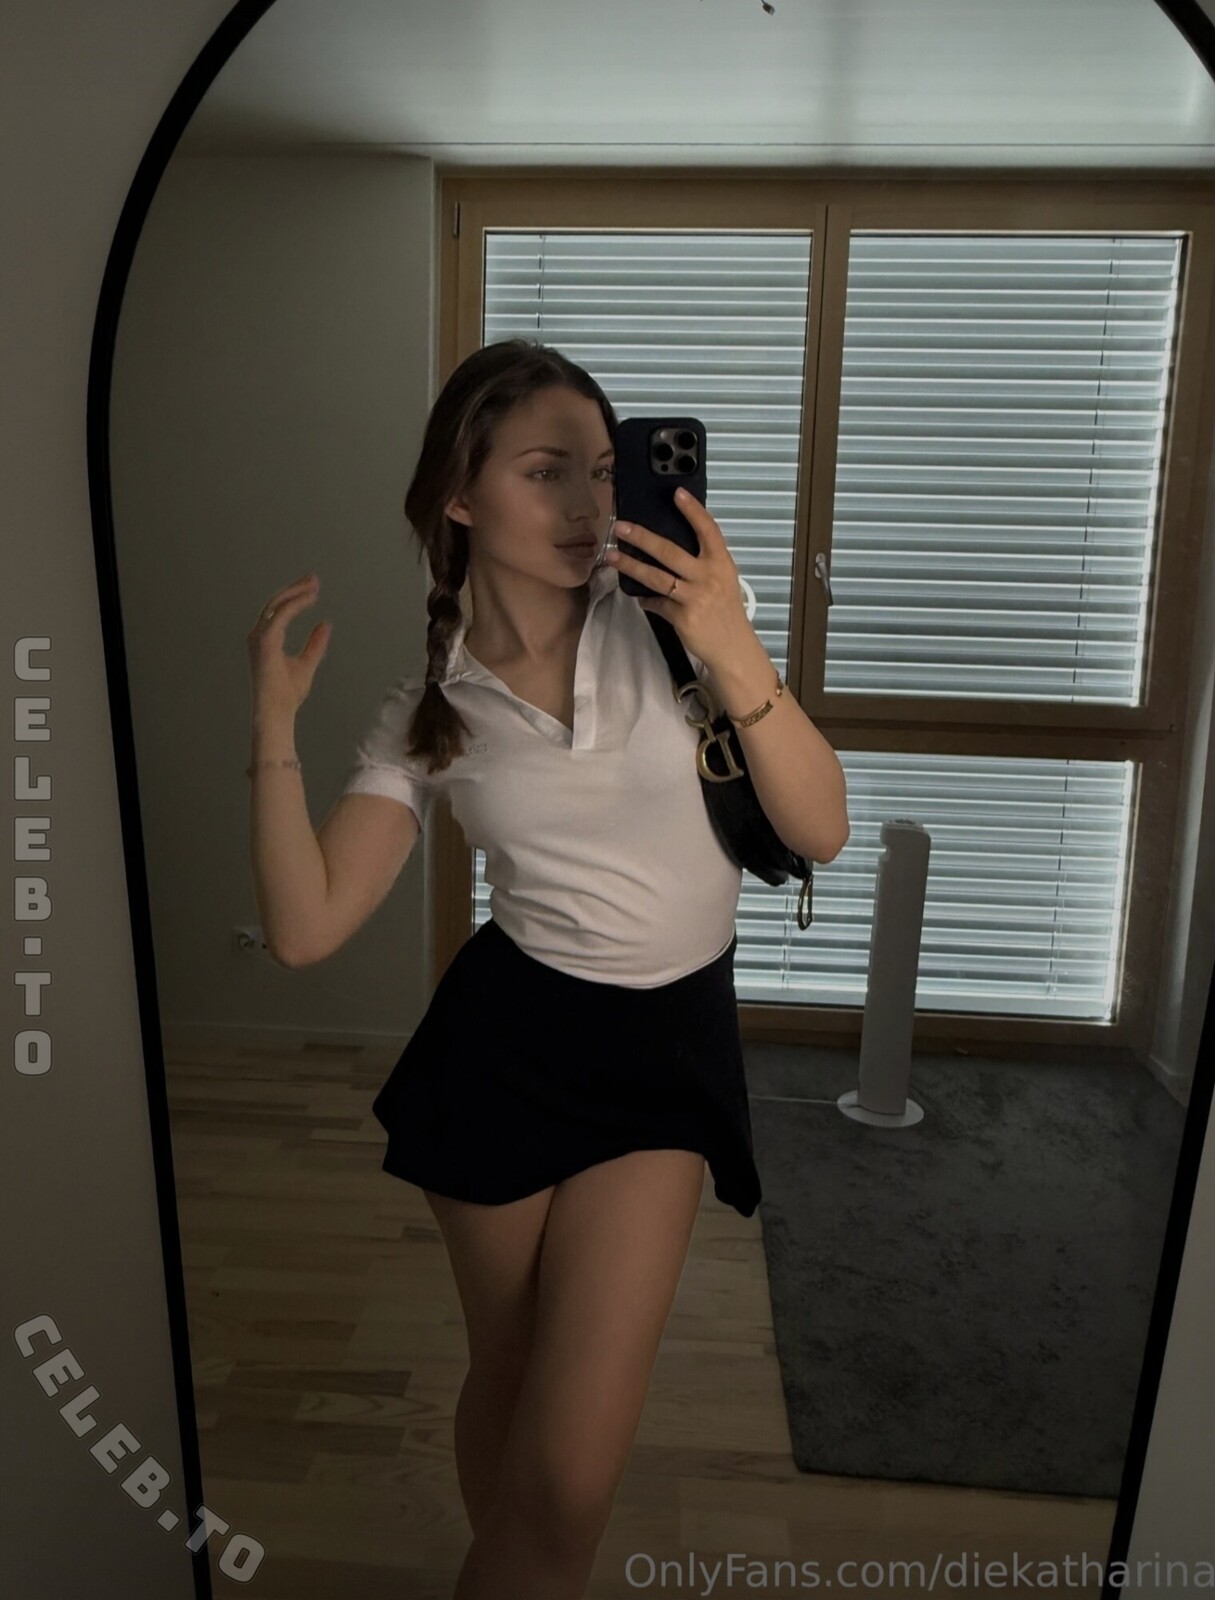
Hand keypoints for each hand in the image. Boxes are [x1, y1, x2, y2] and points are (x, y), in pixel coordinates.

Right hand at [247, 571, 331, 716]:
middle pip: (276, 603)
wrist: (277, 712)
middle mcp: (258, 635)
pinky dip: (297, 604)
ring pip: (277, 604)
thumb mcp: (307, 663)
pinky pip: (282, 614)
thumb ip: (315, 644)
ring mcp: (259, 637)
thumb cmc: (287, 695)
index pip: (278, 611)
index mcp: (265, 640)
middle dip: (295, 588)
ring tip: (314, 584)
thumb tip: (325, 624)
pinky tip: (311, 598)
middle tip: (314, 578)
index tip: (312, 587)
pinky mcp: (265, 640)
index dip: (295, 597)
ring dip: (297, 592)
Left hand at [605, 487, 754, 672]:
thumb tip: (671, 548)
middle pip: (669, 552)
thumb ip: (704, 563)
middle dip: (642, 537)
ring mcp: (694, 597)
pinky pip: (656, 603)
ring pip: (655, 577)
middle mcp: (708, 577)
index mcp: (721, 563)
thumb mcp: (723, 579)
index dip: (693, 511)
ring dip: (630, 565)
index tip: (677, 493)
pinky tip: (639, 596)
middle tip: (620, 528)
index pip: (708, 530)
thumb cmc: (726, 610)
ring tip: (612, 556)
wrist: (732, 646)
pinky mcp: (681, 616)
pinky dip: (646, 599)